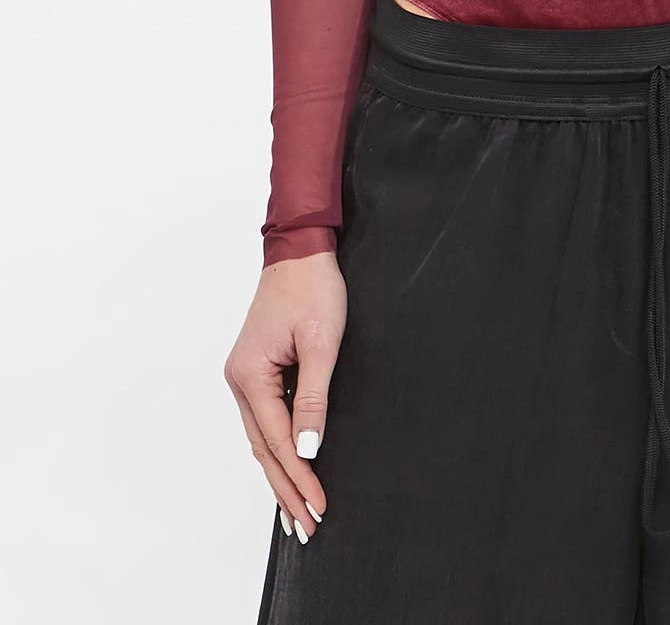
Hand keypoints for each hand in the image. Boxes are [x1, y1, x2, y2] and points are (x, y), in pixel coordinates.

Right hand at [223, 251, 347, 542]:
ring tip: (298, 512)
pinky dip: (278, 448)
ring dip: (281, 474)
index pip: (277, 441)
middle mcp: (240, 380)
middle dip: (285, 489)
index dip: (299, 477)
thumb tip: (308, 449)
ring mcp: (245, 376)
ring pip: (262, 438)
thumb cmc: (312, 288)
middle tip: (306, 527)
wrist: (300, 250)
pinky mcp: (257, 370)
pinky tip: (289, 468)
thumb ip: (314, 398)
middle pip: (263, 449)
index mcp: (250, 375)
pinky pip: (266, 419)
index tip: (318, 507)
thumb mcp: (322, 343)